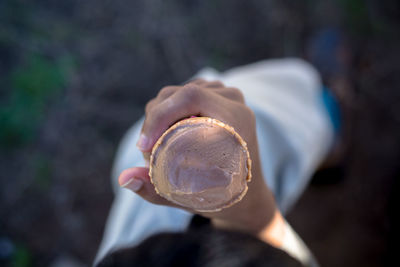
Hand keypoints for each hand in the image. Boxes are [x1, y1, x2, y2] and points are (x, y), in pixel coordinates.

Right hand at [118, 79, 284, 246]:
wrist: (248, 195)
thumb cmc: (221, 198)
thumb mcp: (189, 198)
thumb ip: (155, 189)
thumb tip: (124, 178)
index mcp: (237, 118)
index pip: (191, 96)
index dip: (160, 115)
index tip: (144, 145)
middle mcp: (234, 101)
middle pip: (179, 93)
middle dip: (154, 120)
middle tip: (146, 151)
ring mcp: (227, 96)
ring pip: (178, 92)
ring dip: (158, 115)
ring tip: (155, 144)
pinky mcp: (218, 97)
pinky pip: (183, 93)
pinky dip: (167, 110)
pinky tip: (165, 129)